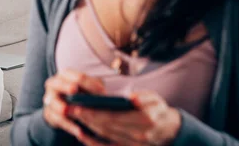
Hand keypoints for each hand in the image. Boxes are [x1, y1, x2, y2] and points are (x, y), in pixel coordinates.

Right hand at [42, 69, 105, 143]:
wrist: (65, 106)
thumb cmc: (80, 94)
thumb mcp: (87, 88)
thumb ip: (93, 87)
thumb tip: (103, 94)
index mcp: (64, 75)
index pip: (76, 76)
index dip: (88, 83)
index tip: (100, 91)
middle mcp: (53, 84)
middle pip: (58, 84)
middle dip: (65, 86)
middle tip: (74, 89)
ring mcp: (49, 100)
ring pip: (54, 103)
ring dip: (63, 107)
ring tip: (72, 111)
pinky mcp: (49, 114)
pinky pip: (57, 120)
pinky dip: (68, 126)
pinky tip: (79, 131)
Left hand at [67, 90, 181, 144]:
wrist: (168, 130)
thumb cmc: (157, 110)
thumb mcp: (156, 99)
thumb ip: (144, 98)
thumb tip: (132, 99)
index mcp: (144, 120)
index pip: (114, 116)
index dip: (94, 112)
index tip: (79, 105)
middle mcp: (138, 135)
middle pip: (106, 127)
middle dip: (86, 118)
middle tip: (69, 109)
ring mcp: (132, 145)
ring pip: (105, 136)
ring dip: (87, 127)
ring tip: (72, 117)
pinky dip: (93, 142)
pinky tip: (81, 134)